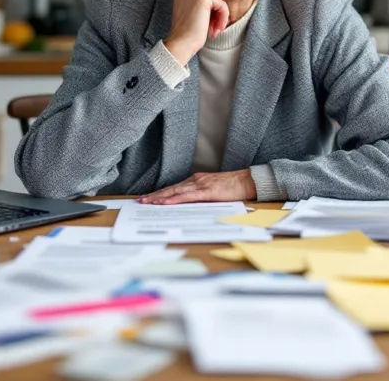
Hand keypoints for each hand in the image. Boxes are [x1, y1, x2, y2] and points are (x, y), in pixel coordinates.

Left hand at [137, 169, 256, 204]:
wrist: (248, 181)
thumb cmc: (234, 188)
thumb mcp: (214, 192)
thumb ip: (201, 197)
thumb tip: (190, 207)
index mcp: (197, 181)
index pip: (174, 188)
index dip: (160, 193)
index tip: (148, 198)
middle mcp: (196, 180)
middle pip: (171, 189)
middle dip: (154, 195)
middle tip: (140, 201)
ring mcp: (200, 184)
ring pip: (175, 192)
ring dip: (160, 197)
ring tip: (147, 203)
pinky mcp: (206, 191)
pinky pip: (186, 196)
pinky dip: (173, 199)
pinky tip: (164, 203)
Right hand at [163, 0, 229, 65]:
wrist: (181, 43)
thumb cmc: (187, 31)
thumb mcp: (192, 9)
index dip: (211, 7)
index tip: (208, 21)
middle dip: (217, 12)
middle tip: (212, 27)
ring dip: (221, 16)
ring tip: (214, 29)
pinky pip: (223, 5)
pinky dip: (223, 18)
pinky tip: (215, 29)